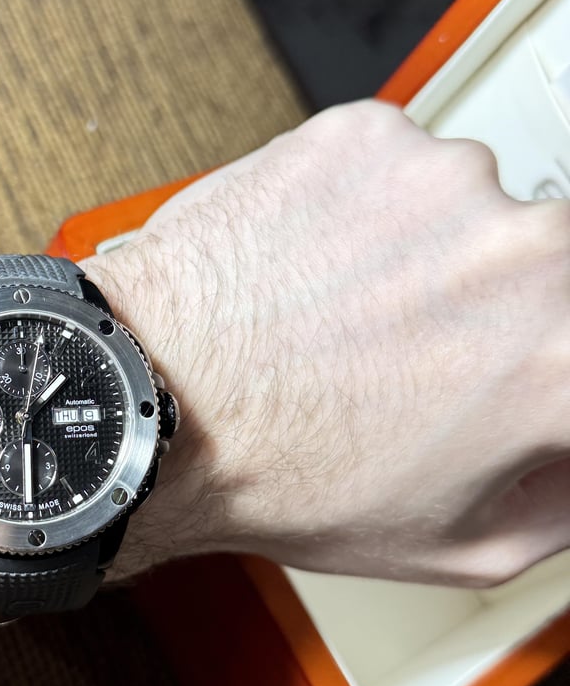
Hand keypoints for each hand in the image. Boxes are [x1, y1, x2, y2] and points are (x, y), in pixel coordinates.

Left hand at [84, 100, 569, 587]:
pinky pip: (399, 169)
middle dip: (505, 312)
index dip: (544, 380)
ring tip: (353, 315)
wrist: (156, 401)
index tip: (516, 381)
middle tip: (429, 355)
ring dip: (436, 253)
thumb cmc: (283, 473)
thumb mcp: (466, 547)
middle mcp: (525, 251)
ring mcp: (444, 180)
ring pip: (476, 209)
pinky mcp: (370, 137)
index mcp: (566, 355)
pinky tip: (318, 269)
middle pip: (554, 266)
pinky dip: (368, 210)